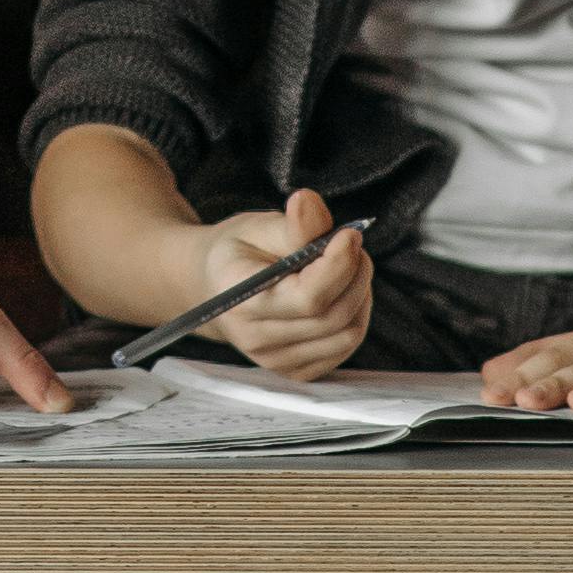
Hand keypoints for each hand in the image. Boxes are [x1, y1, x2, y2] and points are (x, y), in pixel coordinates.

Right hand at [189, 192, 373, 379]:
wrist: (213, 288)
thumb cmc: (238, 253)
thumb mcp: (257, 227)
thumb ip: (291, 223)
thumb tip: (308, 201)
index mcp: (241, 301)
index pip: (309, 297)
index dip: (339, 265)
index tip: (350, 234)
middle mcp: (257, 340)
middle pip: (333, 317)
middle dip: (354, 275)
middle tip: (351, 244)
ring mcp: (277, 361)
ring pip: (346, 335)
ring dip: (359, 295)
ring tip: (346, 266)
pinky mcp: (296, 371)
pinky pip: (344, 347)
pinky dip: (354, 316)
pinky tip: (340, 292)